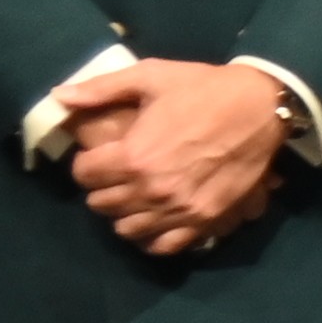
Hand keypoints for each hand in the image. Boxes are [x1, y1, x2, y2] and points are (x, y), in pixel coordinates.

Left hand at [56, 58, 287, 258]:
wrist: (261, 107)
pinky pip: (164, 245)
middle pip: (102, 204)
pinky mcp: (205, 220)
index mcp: (133, 156)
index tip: (98, 155)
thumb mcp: (150, 77)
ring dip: (124, 213)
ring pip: (127, 229)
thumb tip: (59, 95)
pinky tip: (155, 220)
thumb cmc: (204, 89)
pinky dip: (153, 237)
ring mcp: (179, 210)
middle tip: (115, 174)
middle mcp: (152, 190)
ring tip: (134, 197)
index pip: (84, 175)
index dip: (86, 163)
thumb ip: (101, 89)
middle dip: (102, 188)